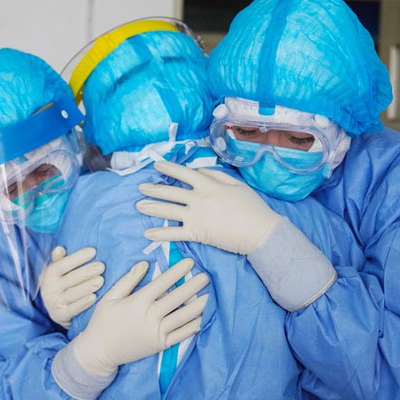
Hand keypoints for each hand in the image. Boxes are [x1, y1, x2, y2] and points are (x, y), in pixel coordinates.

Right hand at [40, 246, 104, 328]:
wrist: (57, 311)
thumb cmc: (62, 285)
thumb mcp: (58, 272)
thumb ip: (59, 260)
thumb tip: (60, 248)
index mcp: (49, 275)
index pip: (63, 264)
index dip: (78, 257)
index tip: (93, 251)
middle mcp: (49, 289)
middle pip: (70, 279)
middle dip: (86, 272)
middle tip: (101, 266)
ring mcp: (53, 303)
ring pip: (72, 294)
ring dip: (87, 287)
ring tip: (101, 280)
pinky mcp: (60, 315)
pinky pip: (73, 309)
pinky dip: (83, 303)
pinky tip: (94, 297)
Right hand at [71, 258, 208, 376]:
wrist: (99, 352)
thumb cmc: (102, 322)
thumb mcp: (110, 297)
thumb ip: (128, 280)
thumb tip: (144, 264)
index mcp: (138, 302)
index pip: (163, 283)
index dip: (177, 271)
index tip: (189, 262)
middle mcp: (151, 316)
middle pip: (177, 297)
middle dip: (194, 285)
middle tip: (207, 276)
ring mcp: (157, 332)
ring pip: (183, 316)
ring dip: (198, 305)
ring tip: (209, 295)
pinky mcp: (160, 345)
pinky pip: (181, 334)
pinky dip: (193, 326)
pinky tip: (201, 317)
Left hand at [136, 161, 282, 254]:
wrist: (260, 231)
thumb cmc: (252, 207)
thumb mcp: (236, 184)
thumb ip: (216, 176)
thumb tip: (199, 172)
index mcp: (208, 184)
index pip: (183, 173)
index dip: (168, 169)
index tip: (156, 166)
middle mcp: (198, 198)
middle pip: (170, 192)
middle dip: (153, 189)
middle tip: (140, 187)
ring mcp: (195, 216)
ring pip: (167, 210)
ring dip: (151, 207)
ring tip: (138, 205)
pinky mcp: (197, 233)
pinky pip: (174, 233)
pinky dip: (160, 233)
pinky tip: (148, 233)